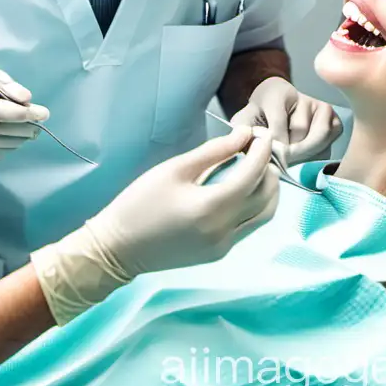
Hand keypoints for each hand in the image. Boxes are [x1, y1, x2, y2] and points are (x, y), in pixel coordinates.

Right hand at [30, 127, 278, 323]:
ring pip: (264, 215)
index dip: (261, 151)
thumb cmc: (139, 203)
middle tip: (258, 147)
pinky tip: (241, 189)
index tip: (262, 133)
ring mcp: (225, 246)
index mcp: (212, 208)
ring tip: (254, 167)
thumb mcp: (174, 169)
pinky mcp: (220, 253)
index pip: (252, 175)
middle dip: (267, 168)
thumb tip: (243, 136)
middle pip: (266, 196)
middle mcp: (225, 231)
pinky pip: (249, 226)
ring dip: (267, 189)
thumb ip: (213, 151)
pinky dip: (254, 205)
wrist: (119, 249)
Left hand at [233, 77, 341, 165]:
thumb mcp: (244, 121)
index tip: (270, 155)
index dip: (274, 143)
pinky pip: (331, 140)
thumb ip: (245, 132)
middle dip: (290, 152)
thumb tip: (256, 149)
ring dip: (306, 153)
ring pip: (318, 136)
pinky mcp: (334, 118)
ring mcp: (320, 106)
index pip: (278, 121)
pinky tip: (307, 154)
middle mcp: (302, 95)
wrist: (273, 105)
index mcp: (276, 92)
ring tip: (293, 160)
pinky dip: (320, 151)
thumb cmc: (259, 116)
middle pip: (300, 131)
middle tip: (282, 163)